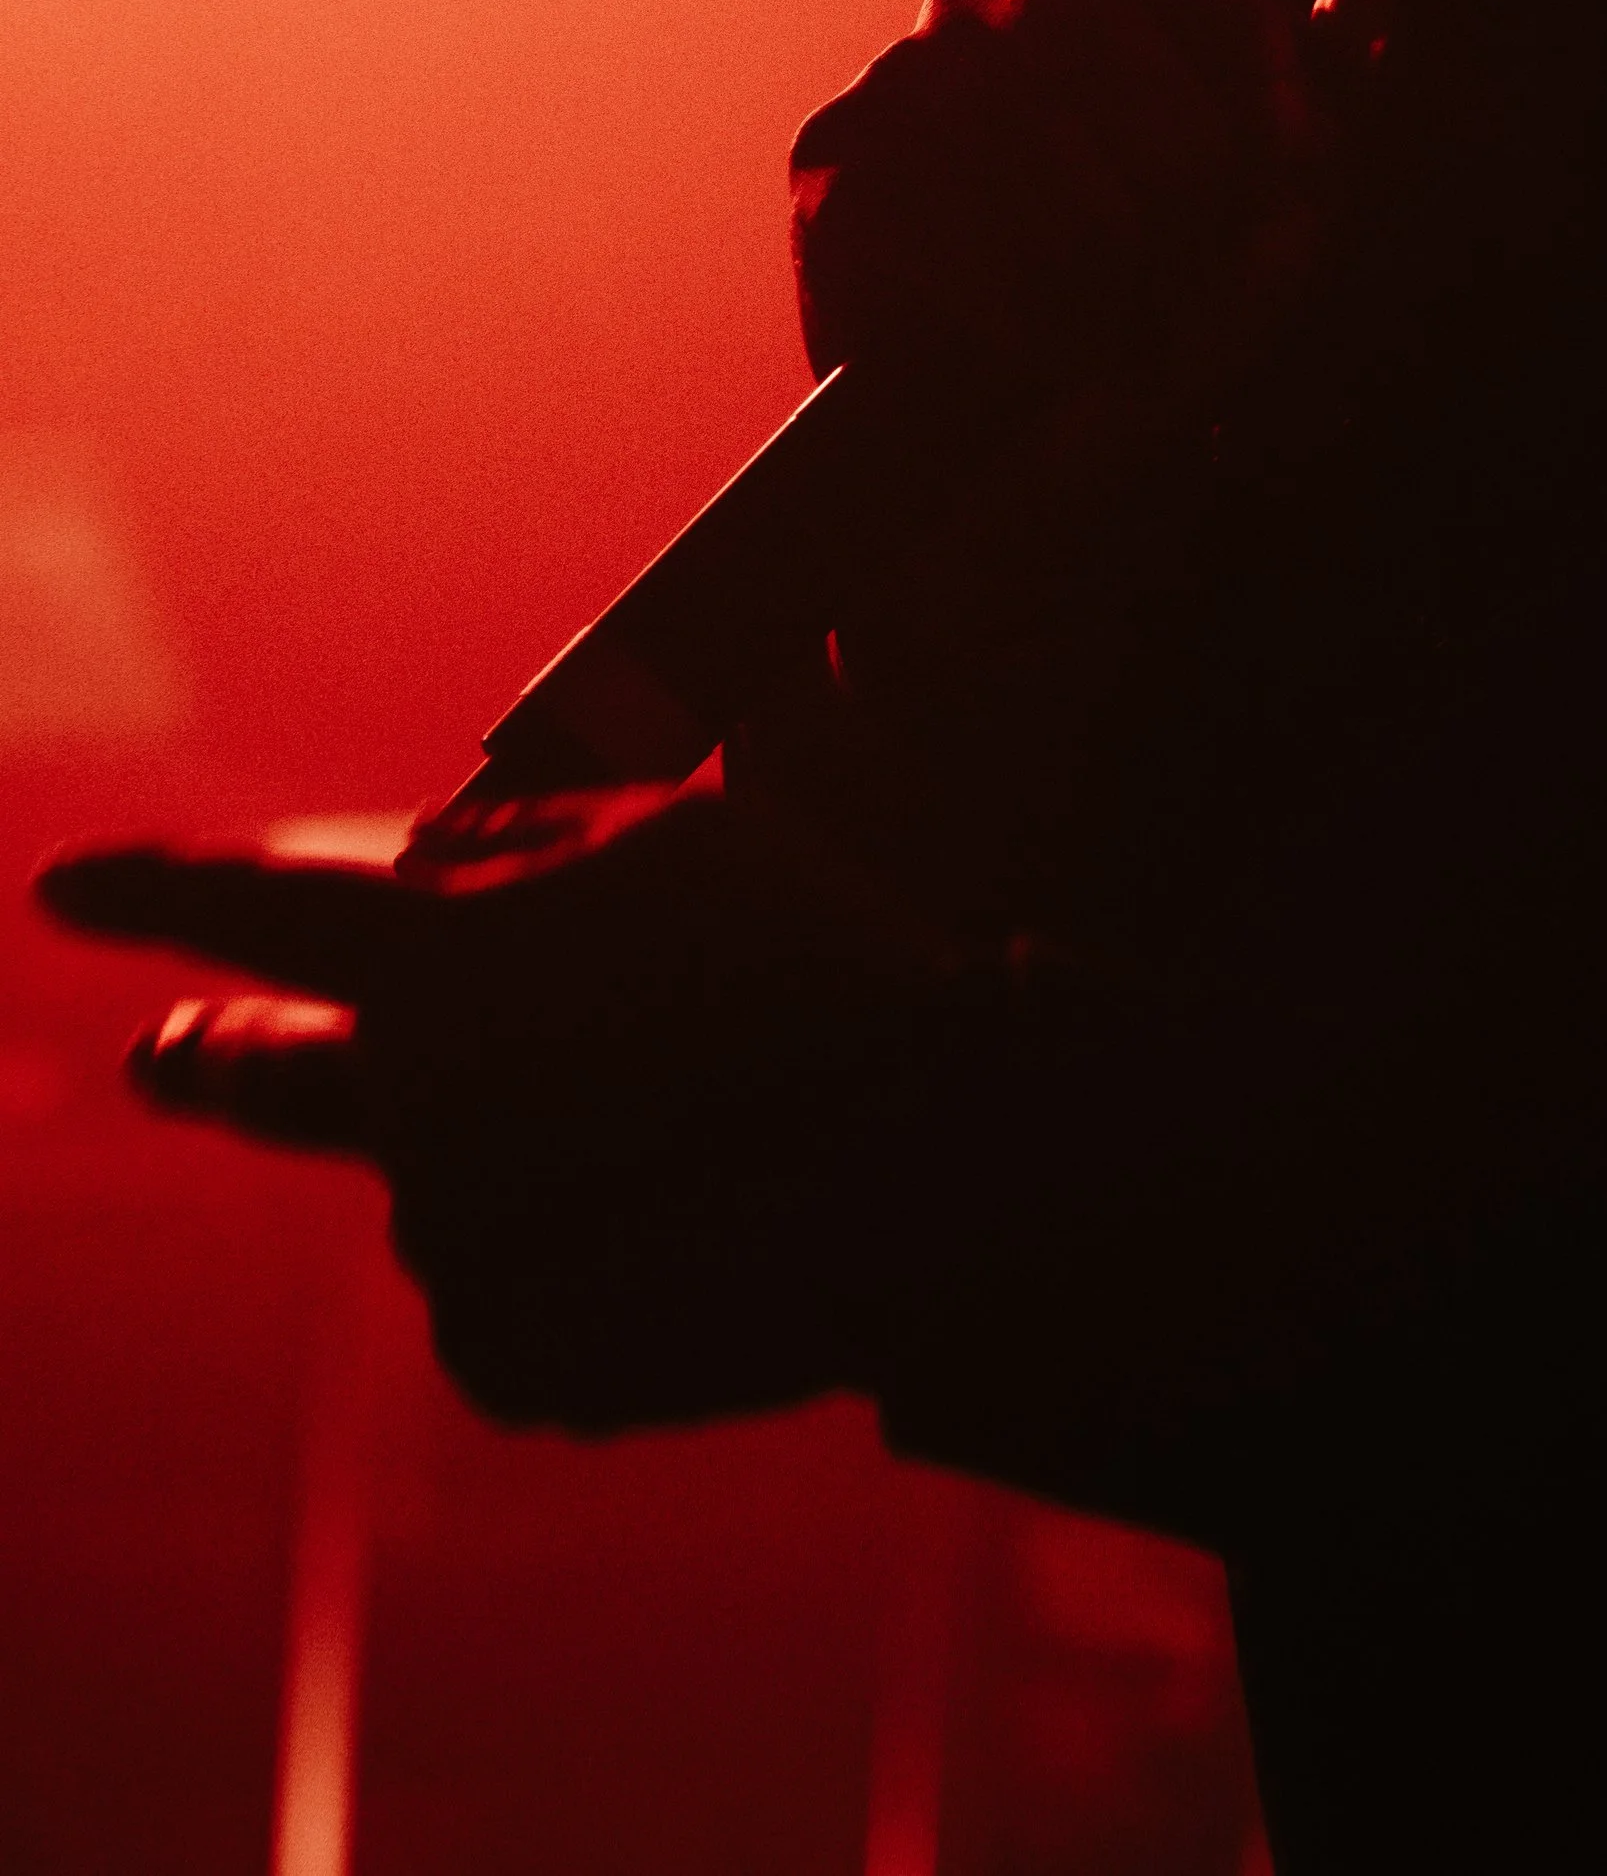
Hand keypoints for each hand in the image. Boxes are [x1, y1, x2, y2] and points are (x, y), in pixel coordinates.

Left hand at [37, 795, 942, 1430]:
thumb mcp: (675, 837)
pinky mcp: (502, 1355)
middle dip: (207, 1058)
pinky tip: (675, 1225)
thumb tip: (422, 864)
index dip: (146, 894)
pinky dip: (563, 1256)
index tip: (59, 891)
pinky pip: (502, 1292)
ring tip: (676, 1127)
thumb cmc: (823, 963)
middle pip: (268, 1076)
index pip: (248, 910)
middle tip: (159, 1055)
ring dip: (505, 1150)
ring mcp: (451, 1244)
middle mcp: (415, 1102)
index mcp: (446, 950)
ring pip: (437, 1181)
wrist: (934, 1166)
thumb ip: (515, 849)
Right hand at [789, 0, 1337, 406]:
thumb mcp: (1271, 221)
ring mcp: (898, 77)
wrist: (1023, 481)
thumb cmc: (1160, 327)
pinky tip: (1054, 354)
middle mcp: (984, 0)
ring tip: (1127, 330)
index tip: (1283, 153)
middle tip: (1193, 274)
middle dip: (1172, 170)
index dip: (1237, 37)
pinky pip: (937, 210)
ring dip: (1099, 252)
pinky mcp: (835, 170)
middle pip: (1086, 32)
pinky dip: (1024, 305)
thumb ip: (1311, 115)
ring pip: (1013, 125)